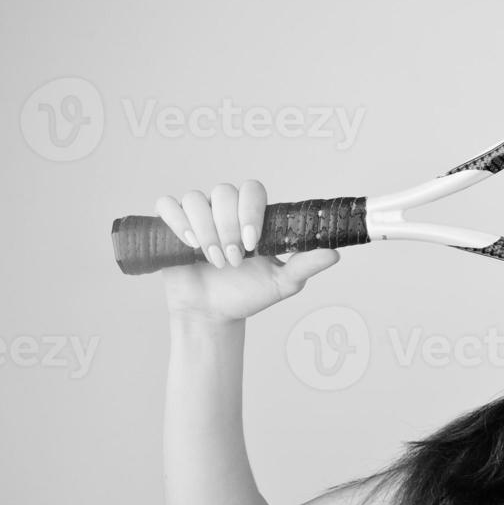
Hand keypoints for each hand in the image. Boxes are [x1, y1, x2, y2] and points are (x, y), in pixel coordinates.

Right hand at [155, 180, 340, 321]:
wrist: (215, 313)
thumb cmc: (249, 294)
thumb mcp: (282, 282)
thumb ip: (306, 264)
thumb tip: (335, 252)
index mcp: (252, 216)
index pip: (252, 190)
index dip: (250, 209)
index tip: (253, 241)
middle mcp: (225, 210)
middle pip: (224, 192)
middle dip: (228, 226)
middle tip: (234, 259)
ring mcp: (198, 216)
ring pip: (196, 199)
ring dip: (205, 230)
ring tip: (215, 261)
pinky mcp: (172, 225)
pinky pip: (167, 205)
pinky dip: (177, 221)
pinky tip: (190, 244)